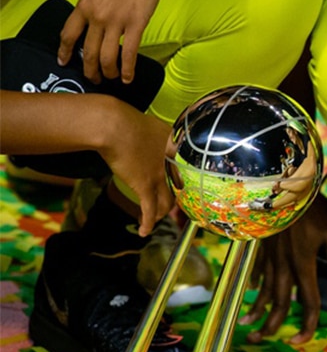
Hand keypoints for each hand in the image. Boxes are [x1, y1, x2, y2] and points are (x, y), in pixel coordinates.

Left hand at [58, 0, 169, 83]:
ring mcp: (116, 21)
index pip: (68, 34)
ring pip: (107, 57)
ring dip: (108, 72)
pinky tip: (128, 77)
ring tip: (112, 78)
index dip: (65, 51)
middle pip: (88, 51)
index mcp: (84, 4)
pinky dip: (128, 69)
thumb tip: (97, 14)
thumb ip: (95, 1)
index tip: (64, 61)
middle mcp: (96, 16)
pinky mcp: (136, 23)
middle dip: (90, 69)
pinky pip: (129, 53)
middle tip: (94, 78)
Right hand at [100, 100, 174, 233]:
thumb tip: (148, 140)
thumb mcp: (150, 125)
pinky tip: (144, 231)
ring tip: (155, 218)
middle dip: (177, 199)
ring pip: (167, 201)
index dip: (183, 180)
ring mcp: (160, 175)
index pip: (187, 168)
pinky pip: (149, 209)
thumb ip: (156, 137)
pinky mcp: (145, 185)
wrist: (114, 126)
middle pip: (181, 187)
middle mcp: (173, 162)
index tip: (181, 187)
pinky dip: (148, 222)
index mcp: (177, 145)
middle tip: (172, 207)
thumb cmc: (125, 120)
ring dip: (161, 212)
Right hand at [240, 195, 326, 343]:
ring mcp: (270, 257)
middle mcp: (285, 267)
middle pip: (278, 303)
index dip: (306, 323)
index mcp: (304, 267)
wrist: (284, 187)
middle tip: (261, 340)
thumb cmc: (313, 209)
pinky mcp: (261, 246)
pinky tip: (253, 289)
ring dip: (256, 309)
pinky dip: (256, 283)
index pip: (307, 302)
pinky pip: (258, 270)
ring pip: (263, 289)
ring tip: (248, 324)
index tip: (300, 340)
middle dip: (271, 325)